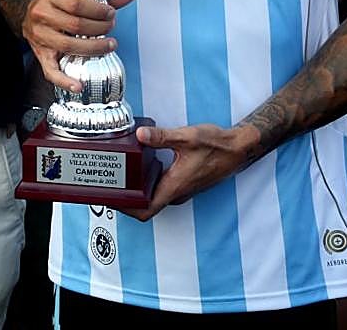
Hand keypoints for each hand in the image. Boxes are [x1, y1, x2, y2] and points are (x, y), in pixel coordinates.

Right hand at [22, 0, 138, 91]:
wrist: (27, 11)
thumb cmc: (56, 3)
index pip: (76, 4)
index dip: (97, 11)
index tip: (110, 13)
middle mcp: (43, 14)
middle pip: (75, 24)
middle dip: (99, 28)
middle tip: (111, 28)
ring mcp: (41, 36)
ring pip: (67, 46)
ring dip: (93, 48)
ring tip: (108, 46)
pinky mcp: (40, 54)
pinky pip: (50, 70)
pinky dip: (64, 80)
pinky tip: (78, 85)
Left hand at [116, 122, 257, 221]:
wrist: (238, 149)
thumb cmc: (217, 146)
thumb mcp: (186, 138)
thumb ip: (161, 137)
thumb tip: (140, 134)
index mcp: (174, 187)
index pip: (145, 211)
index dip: (126, 210)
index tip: (112, 199)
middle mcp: (176, 192)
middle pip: (145, 205)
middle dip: (126, 198)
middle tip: (108, 183)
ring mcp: (180, 188)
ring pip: (153, 196)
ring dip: (137, 189)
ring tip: (119, 173)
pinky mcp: (183, 182)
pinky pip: (160, 188)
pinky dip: (147, 182)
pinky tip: (140, 165)